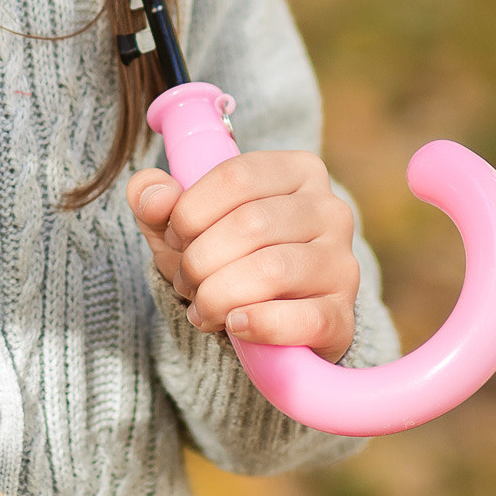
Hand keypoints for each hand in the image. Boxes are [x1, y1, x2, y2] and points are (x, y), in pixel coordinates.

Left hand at [127, 151, 358, 361]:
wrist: (265, 319)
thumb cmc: (222, 255)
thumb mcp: (183, 223)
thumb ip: (155, 198)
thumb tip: (152, 196)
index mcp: (298, 171)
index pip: (238, 176)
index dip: (191, 209)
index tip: (173, 237)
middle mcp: (330, 210)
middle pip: (252, 224)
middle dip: (201, 259)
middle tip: (185, 281)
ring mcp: (342, 264)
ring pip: (272, 270)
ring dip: (219, 294)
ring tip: (202, 307)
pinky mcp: (343, 316)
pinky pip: (303, 318)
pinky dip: (259, 323)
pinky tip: (235, 325)